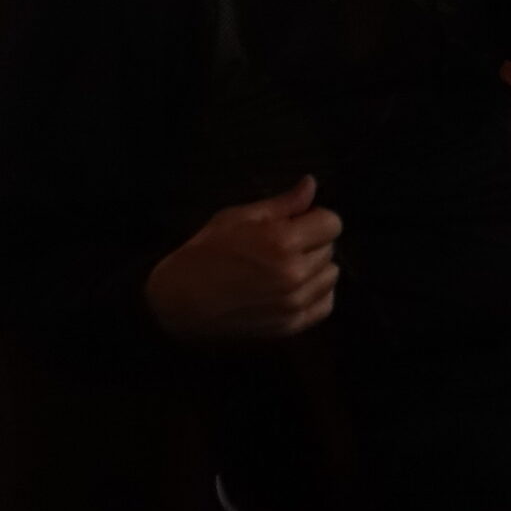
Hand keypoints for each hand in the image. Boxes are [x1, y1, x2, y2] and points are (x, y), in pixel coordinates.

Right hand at [143, 176, 341, 342]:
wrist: (177, 301)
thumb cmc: (205, 253)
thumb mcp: (238, 217)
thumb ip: (282, 203)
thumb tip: (311, 184)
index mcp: (283, 241)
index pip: (332, 222)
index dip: (314, 219)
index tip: (296, 223)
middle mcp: (294, 273)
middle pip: (330, 248)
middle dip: (312, 242)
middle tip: (282, 247)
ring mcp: (293, 303)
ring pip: (331, 276)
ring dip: (315, 269)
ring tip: (285, 268)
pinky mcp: (290, 326)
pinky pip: (326, 305)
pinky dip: (315, 295)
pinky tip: (292, 288)